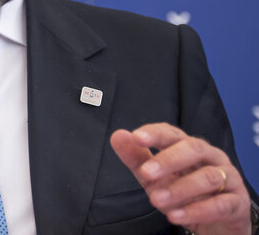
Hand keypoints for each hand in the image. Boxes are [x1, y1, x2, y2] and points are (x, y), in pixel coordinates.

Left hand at [111, 123, 250, 234]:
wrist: (216, 222)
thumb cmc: (183, 192)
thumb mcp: (155, 176)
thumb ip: (136, 157)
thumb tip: (118, 136)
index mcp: (190, 147)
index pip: (173, 133)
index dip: (156, 133)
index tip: (136, 137)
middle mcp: (211, 158)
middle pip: (194, 149)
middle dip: (169, 160)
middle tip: (146, 173)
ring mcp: (229, 179)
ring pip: (208, 177)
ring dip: (180, 189)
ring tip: (155, 200)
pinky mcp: (237, 203)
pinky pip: (220, 205)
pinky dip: (197, 210)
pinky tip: (175, 216)